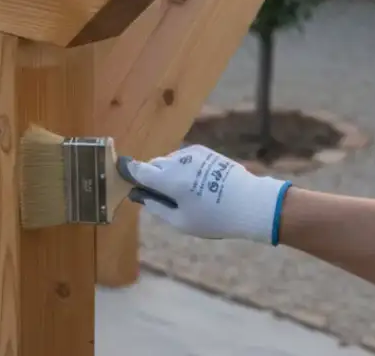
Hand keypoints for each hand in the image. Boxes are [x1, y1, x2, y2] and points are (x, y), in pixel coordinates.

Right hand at [124, 144, 291, 244]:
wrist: (250, 203)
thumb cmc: (214, 218)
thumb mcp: (181, 222)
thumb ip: (157, 207)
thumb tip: (141, 197)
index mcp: (168, 180)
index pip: (138, 169)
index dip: (128, 171)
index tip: (123, 174)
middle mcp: (176, 162)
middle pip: (153, 164)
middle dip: (152, 176)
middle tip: (162, 195)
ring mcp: (191, 154)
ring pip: (169, 160)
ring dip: (168, 172)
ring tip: (184, 191)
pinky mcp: (204, 151)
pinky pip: (184, 157)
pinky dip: (183, 167)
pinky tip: (196, 182)